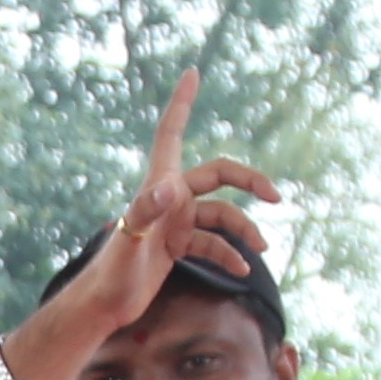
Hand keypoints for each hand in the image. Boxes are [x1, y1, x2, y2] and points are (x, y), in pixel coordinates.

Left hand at [0, 67, 279, 379]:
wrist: (104, 306)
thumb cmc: (112, 273)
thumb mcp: (130, 241)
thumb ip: (147, 211)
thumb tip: (171, 188)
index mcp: (159, 185)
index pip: (171, 133)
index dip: (182, 103)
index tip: (192, 72)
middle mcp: (170, 197)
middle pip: (218, 176)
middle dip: (249, 181)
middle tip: (276, 196)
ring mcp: (175, 220)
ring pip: (221, 215)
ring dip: (244, 230)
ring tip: (261, 250)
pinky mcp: (177, 244)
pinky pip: (212, 242)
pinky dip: (228, 254)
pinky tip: (240, 270)